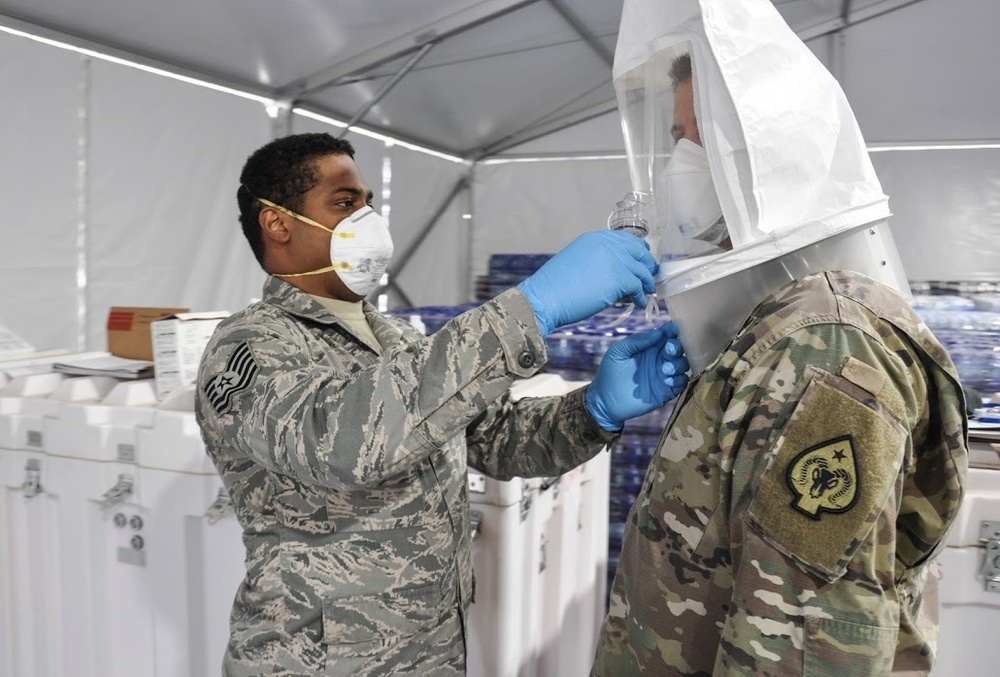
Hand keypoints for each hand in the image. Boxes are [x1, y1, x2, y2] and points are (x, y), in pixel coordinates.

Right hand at [516, 231, 656, 335]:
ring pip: (642, 271)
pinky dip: (640, 296)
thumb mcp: (577, 262)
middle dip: (647, 265)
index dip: (638, 251)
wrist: (545, 298)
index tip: (642, 261)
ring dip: (646, 283)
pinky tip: (638, 303)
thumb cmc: (555, 287)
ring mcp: (615, 261)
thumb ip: (597, 261)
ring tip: (646, 293)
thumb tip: (614, 274)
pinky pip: (639, 287)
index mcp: (596, 239)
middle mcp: (608, 245)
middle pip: (639, 252)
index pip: (626, 240)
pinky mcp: (619, 279)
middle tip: (649, 278)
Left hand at [585, 322, 688, 430]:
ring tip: (664, 370)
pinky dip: (679, 379)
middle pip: (679, 348)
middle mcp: (660, 358)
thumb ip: (637, 341)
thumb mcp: (619, 351)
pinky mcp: (667, 391)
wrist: (606, 401)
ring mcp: (665, 375)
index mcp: (650, 346)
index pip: (667, 334)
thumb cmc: (610, 372)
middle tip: (668, 350)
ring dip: (678, 364)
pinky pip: (682, 382)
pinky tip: (666, 381)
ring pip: (683, 364)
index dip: (673, 330)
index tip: (674, 329)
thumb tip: (659, 332)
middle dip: (677, 347)